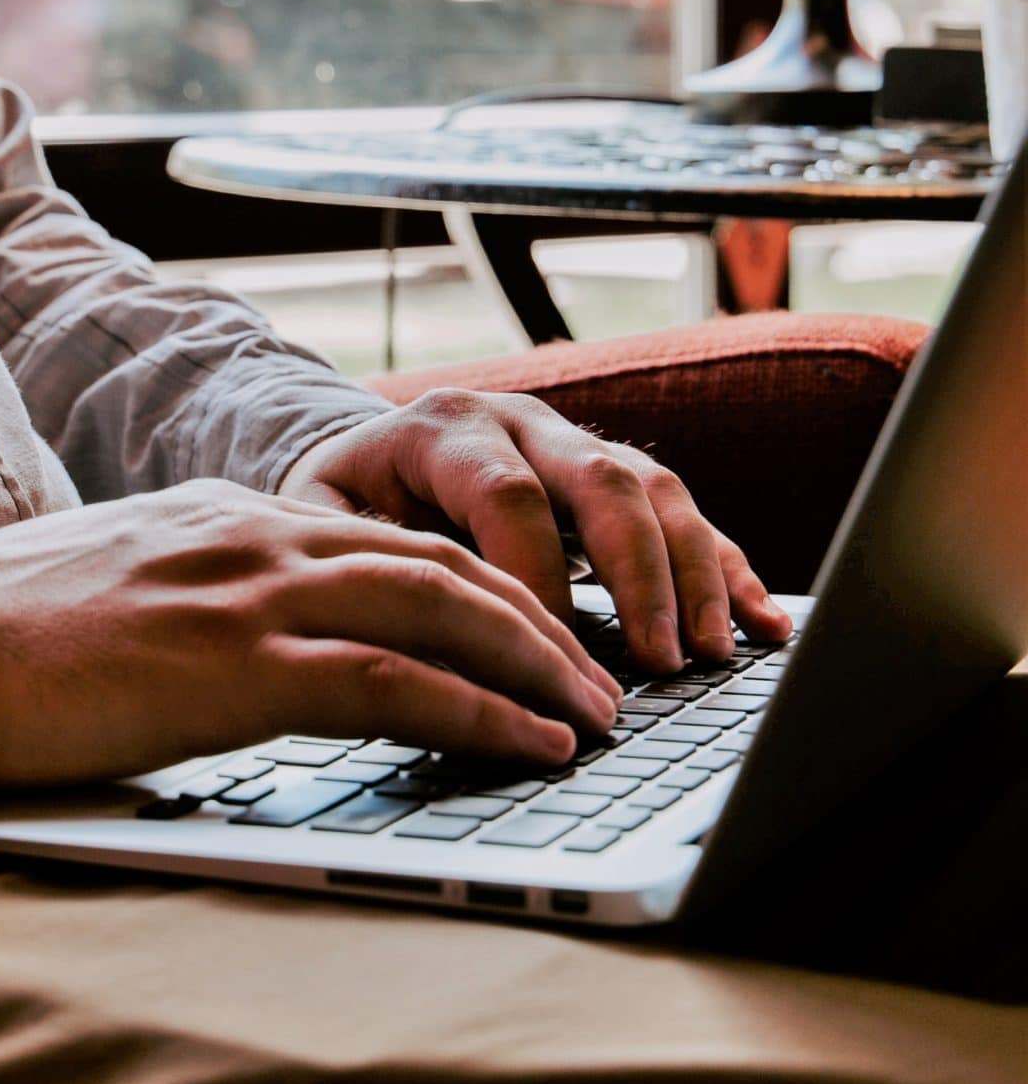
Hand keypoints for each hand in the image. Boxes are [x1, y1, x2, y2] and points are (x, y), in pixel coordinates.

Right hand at [0, 481, 623, 787]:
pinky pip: (392, 682)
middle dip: (538, 620)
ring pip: (440, 608)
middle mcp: (252, 537)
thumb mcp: (115, 593)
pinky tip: (530, 742)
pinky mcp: (230, 668)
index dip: (475, 588)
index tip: (528, 636)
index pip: (384, 542)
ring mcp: (245, 594)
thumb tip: (244, 650)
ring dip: (537, 663)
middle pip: (439, 563)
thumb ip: (194, 601)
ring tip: (595, 717)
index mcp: (225, 519)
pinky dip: (479, 709)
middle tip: (600, 679)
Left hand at [279, 391, 791, 674]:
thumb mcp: (321, 523)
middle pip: (601, 481)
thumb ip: (364, 559)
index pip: (505, 496)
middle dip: (638, 575)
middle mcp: (520, 423)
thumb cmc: (340, 504)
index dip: (535, 577)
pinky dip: (726, 569)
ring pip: (655, 492)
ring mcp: (574, 443)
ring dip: (693, 576)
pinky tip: (761, 621)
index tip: (545, 655)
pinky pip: (684, 515)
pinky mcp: (613, 477)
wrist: (359, 457)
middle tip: (657, 660)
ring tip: (710, 653)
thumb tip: (412, 631)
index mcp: (444, 429)